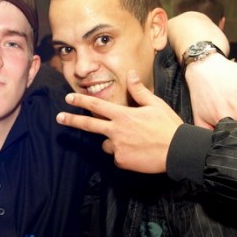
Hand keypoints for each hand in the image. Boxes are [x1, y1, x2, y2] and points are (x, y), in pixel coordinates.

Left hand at [56, 71, 181, 172]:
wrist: (178, 151)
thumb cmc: (168, 126)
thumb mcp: (155, 104)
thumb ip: (139, 91)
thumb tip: (131, 74)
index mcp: (123, 115)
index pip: (97, 105)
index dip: (81, 101)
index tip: (68, 99)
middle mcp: (116, 131)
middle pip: (89, 125)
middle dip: (72, 120)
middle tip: (59, 118)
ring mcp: (117, 148)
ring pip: (106, 144)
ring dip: (113, 142)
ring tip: (134, 142)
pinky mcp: (122, 162)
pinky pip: (117, 157)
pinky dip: (123, 155)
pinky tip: (138, 152)